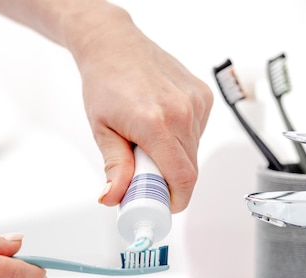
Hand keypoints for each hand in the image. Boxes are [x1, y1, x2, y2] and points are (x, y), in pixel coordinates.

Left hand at [0, 0, 212, 212]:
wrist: (114, 45)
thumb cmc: (105, 81)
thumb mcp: (102, 129)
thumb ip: (114, 168)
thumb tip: (113, 198)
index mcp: (155, 123)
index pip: (183, 178)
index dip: (177, 200)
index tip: (166, 205)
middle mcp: (182, 112)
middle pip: (190, 168)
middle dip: (171, 181)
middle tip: (148, 176)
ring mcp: (196, 102)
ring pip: (195, 151)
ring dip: (176, 158)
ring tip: (150, 143)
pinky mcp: (203, 96)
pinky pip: (198, 132)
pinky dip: (183, 138)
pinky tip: (164, 124)